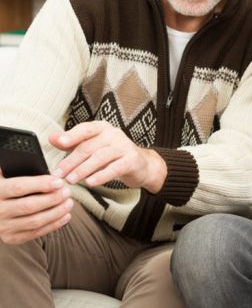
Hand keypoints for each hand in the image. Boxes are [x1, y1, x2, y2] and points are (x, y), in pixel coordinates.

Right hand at [0, 168, 72, 243]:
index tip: (59, 181)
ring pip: (34, 221)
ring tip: (69, 203)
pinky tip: (65, 216)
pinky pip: (35, 233)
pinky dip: (53, 225)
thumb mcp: (5, 174)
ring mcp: (3, 227)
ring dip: (56, 212)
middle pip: (29, 206)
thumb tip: (35, 160)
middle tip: (68, 191)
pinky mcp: (11, 238)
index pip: (20, 187)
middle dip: (53, 198)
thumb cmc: (5, 186)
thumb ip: (16, 167)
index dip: (41, 184)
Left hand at [50, 121, 166, 192]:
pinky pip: (115, 168)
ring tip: (71, 180)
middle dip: (72, 161)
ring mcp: (124, 146)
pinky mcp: (132, 160)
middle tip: (59, 174)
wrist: (141, 165)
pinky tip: (90, 183)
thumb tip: (51, 138)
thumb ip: (71, 143)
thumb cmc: (112, 155)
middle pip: (89, 146)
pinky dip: (101, 176)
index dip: (72, 135)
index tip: (59, 143)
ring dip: (83, 169)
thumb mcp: (92, 147)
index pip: (85, 129)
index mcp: (102, 128)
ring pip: (100, 157)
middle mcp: (114, 134)